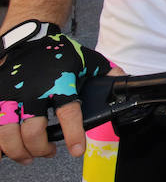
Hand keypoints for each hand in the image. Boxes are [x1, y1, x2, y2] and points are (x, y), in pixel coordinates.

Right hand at [0, 28, 112, 163]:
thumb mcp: (88, 60)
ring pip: (8, 133)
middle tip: (50, 152)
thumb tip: (124, 84)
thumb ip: (106, 74)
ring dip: (19, 151)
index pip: (68, 113)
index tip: (77, 150)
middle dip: (42, 148)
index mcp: (61, 83)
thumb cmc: (60, 52)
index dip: (73, 134)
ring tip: (29, 156)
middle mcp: (34, 91)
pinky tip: (4, 153)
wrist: (30, 38)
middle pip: (33, 130)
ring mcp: (11, 95)